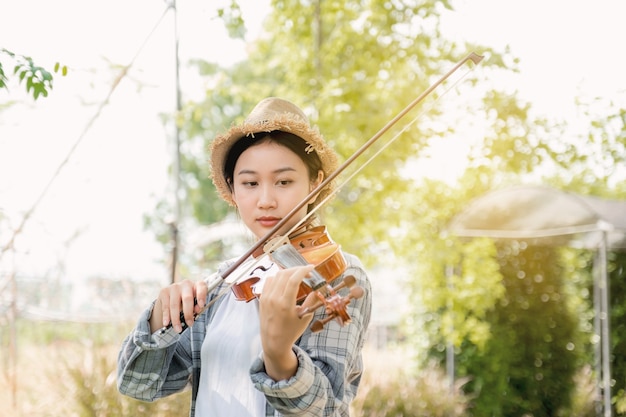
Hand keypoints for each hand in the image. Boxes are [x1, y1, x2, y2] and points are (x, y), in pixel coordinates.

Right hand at [149, 279, 207, 332]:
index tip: (201, 306)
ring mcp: (174, 286)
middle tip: (190, 324)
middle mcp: (186, 284)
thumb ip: (197, 307)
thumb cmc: (188, 302)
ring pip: (175, 304)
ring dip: (176, 319)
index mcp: (197, 285)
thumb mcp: (195, 304)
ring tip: (178, 329)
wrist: (173, 297)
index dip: (202, 296)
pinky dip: (166, 316)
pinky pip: (166, 306)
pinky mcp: (164, 291)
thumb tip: (196, 311)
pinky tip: (166, 323)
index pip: (201, 287)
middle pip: (187, 298)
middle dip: (188, 313)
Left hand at [259, 264, 315, 379]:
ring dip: (288, 272)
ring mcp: (266, 298)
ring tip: (297, 275)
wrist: (273, 343)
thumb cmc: (291, 332)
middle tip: (307, 271)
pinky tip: (285, 280)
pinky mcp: (262, 298)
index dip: (304, 270)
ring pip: (276, 275)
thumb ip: (312, 302)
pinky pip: (269, 281)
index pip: (294, 279)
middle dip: (298, 269)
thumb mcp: (305, 317)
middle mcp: (273, 299)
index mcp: (285, 304)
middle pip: (285, 274)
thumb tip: (317, 290)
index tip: (311, 268)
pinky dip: (278, 277)